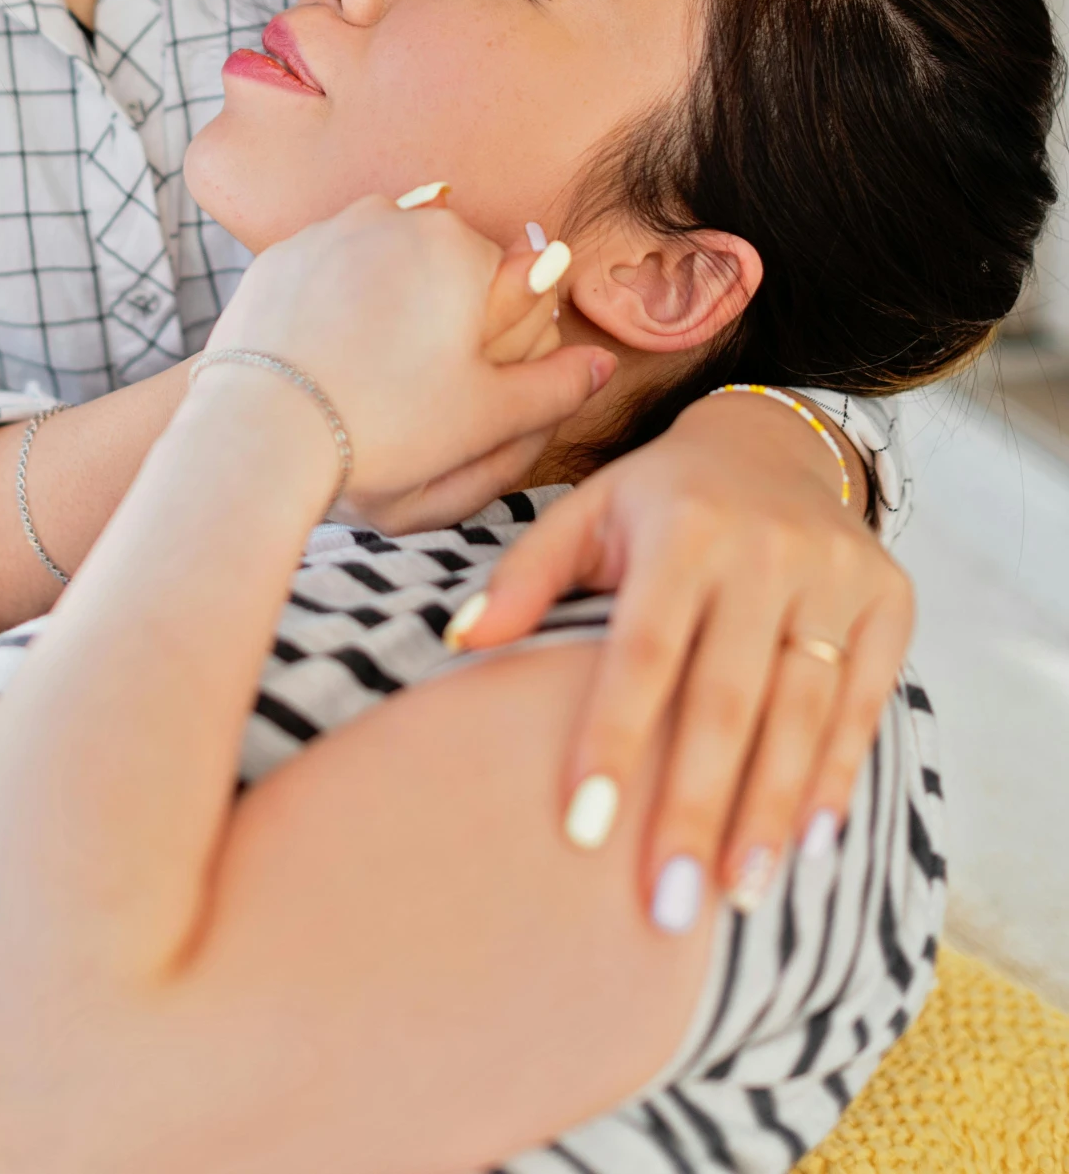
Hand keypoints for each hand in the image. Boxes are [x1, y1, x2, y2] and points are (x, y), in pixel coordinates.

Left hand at [203, 195, 612, 523]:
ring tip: (372, 376)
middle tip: (417, 388)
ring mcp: (328, 230)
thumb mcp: (487, 417)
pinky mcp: (277, 256)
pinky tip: (329, 362)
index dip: (494, 340)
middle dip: (443, 317)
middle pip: (442, 269)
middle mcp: (393, 217)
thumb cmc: (386, 424)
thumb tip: (601, 364)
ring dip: (390, 309)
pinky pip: (326, 277)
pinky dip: (335, 311)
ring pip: (383, 268)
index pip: (503, 283)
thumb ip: (555, 387)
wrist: (263, 428)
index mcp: (456, 246)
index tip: (467, 383)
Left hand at [450, 388, 914, 916]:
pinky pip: (863, 701)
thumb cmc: (660, 500)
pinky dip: (839, 776)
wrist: (773, 442)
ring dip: (770, 811)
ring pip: (802, 710)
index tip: (583, 830)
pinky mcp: (889, 600)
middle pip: (726, 697)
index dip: (612, 738)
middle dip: (694, 806)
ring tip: (738, 897)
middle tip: (665, 906)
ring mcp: (835, 573)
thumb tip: (459, 642)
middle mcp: (764, 548)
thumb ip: (526, 576)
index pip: (643, 650)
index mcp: (681, 527)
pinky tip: (810, 846)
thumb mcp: (588, 513)